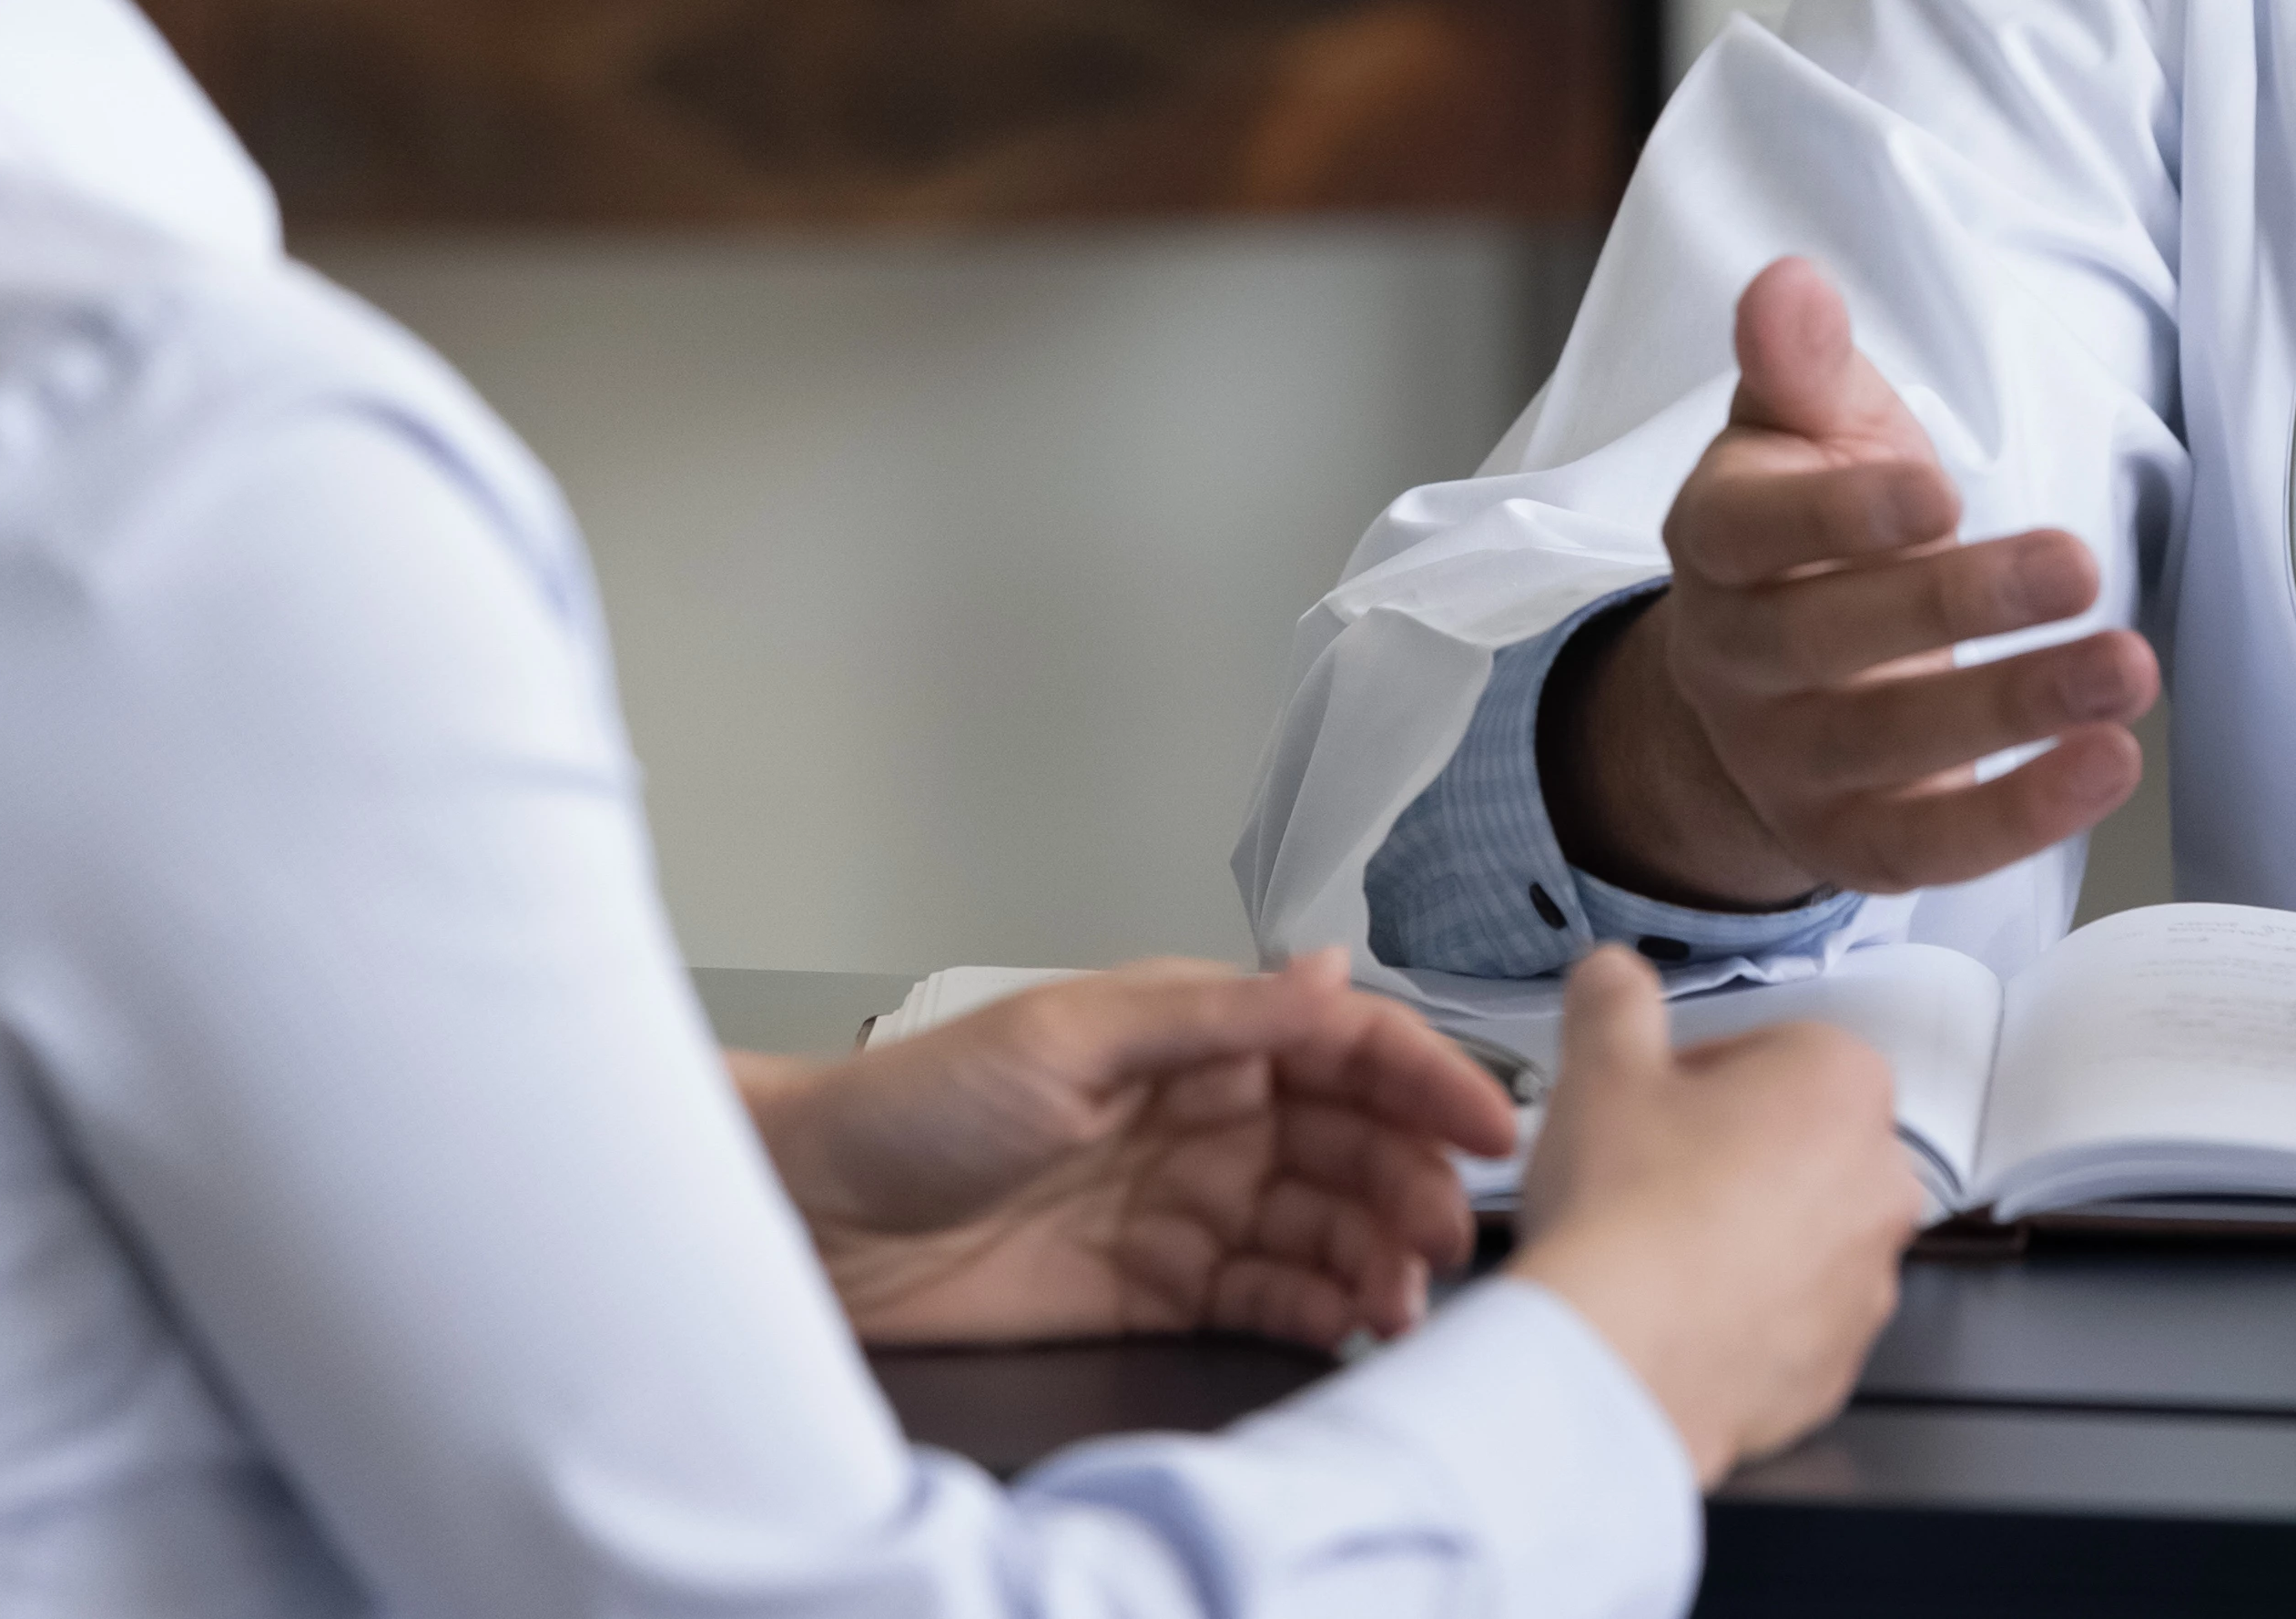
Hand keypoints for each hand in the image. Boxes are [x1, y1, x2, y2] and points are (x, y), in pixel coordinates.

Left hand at [733, 952, 1520, 1350]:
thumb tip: (1334, 972)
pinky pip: (1271, 1298)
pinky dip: (1323, 1311)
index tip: (1488, 1126)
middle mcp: (1209, 1115)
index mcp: (1198, 1033)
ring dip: (1379, 1256)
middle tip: (1449, 1234)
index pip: (1344, 1048)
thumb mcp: (1071, 1033)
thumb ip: (1215, 1014)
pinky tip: (1354, 1324)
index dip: (1426, 1081)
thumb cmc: (914, 1104)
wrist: (808, 1221)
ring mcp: (1190, 1205)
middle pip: (1352, 1145)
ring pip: (1325, 1227)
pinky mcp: (1162, 1291)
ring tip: (1405, 1296)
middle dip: (1414, 1184)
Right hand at [1503, 948, 1926, 1482]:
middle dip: (1726, 1152)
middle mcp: (1880, 1180)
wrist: (1616, 1366)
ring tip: (1655, 1251)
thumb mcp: (1599, 1066)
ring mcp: (1867, 1281)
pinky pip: (1791, 1320)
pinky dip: (1744, 1315)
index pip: (1769, 1050)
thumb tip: (1616, 976)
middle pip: (1793, 1141)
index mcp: (1844, 1083)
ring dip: (1740, 1235)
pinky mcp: (1838, 1363)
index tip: (1651, 1103)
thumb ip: (1615, 998)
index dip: (1692, 1076)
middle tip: (1646, 1175)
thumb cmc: (1623, 1215)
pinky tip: (1676, 1313)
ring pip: (1797, 1233)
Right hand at [1545, 259, 2156, 906]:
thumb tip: (1788, 282)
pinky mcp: (1848, 841)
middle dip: (1958, 604)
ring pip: (1885, 751)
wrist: (1765, 683)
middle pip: (1827, 642)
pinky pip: (1925, 849)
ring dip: (2014, 710)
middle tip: (2078, 566)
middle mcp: (1734, 661)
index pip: (1756, 533)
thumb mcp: (1805, 429)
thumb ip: (1804, 362)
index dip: (1841, 516)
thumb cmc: (1808, 528)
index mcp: (1717, 542)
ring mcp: (1784, 762)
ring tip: (2127, 671)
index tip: (1938, 492)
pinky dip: (2018, 816)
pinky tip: (2107, 763)